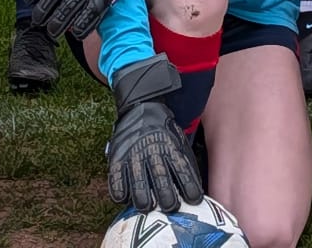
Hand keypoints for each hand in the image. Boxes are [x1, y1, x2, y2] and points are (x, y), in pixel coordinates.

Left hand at [26, 0, 170, 40]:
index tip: (29, 1)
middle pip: (49, 2)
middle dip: (40, 14)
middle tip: (38, 21)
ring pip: (64, 15)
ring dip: (56, 26)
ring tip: (52, 32)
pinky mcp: (99, 2)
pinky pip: (86, 21)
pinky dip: (79, 30)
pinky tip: (76, 33)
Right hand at [107, 56, 203, 212]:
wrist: (141, 105)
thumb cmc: (164, 131)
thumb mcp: (179, 140)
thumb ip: (184, 163)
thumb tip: (194, 192)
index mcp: (172, 148)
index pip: (184, 172)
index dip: (190, 189)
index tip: (194, 201)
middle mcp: (153, 153)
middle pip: (162, 183)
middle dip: (168, 200)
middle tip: (169, 207)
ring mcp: (134, 155)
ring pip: (139, 187)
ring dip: (144, 201)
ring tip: (146, 207)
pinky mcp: (117, 157)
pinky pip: (117, 181)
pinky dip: (121, 193)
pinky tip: (124, 197)